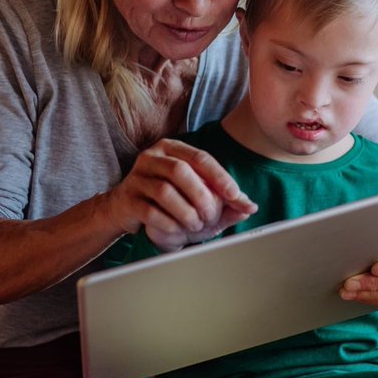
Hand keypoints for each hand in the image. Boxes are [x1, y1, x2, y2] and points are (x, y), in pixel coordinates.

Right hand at [104, 138, 256, 250]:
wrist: (127, 210)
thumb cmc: (168, 201)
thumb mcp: (198, 198)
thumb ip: (224, 201)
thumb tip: (250, 207)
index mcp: (172, 148)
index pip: (200, 157)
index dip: (219, 176)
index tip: (235, 195)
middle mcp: (152, 157)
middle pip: (180, 170)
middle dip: (201, 196)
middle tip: (211, 215)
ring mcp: (136, 177)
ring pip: (165, 191)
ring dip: (186, 212)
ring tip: (195, 224)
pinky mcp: (127, 199)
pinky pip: (150, 211)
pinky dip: (169, 223)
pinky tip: (178, 230)